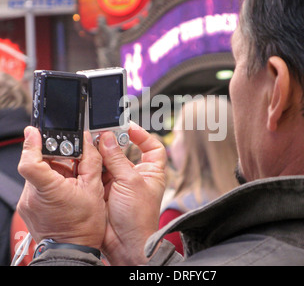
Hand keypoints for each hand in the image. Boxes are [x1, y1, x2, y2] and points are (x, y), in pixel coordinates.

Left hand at [17, 127, 105, 249]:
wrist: (72, 250)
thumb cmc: (84, 226)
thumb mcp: (94, 189)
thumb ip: (90, 161)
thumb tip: (88, 141)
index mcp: (48, 190)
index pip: (30, 162)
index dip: (31, 144)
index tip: (34, 131)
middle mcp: (31, 196)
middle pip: (38, 164)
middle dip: (56, 159)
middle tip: (73, 164)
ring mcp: (27, 203)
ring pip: (38, 174)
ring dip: (54, 171)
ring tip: (72, 181)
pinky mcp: (27, 207)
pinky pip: (36, 186)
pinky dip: (50, 182)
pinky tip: (65, 190)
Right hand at [99, 122, 166, 265]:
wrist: (124, 243)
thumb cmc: (139, 218)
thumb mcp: (131, 182)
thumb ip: (117, 159)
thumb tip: (107, 139)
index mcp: (151, 172)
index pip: (152, 147)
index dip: (143, 136)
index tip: (129, 127)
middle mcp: (135, 175)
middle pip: (125, 151)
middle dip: (114, 142)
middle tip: (102, 132)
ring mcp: (119, 181)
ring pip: (109, 160)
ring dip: (100, 152)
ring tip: (92, 143)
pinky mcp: (104, 188)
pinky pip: (97, 171)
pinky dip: (91, 164)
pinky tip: (85, 157)